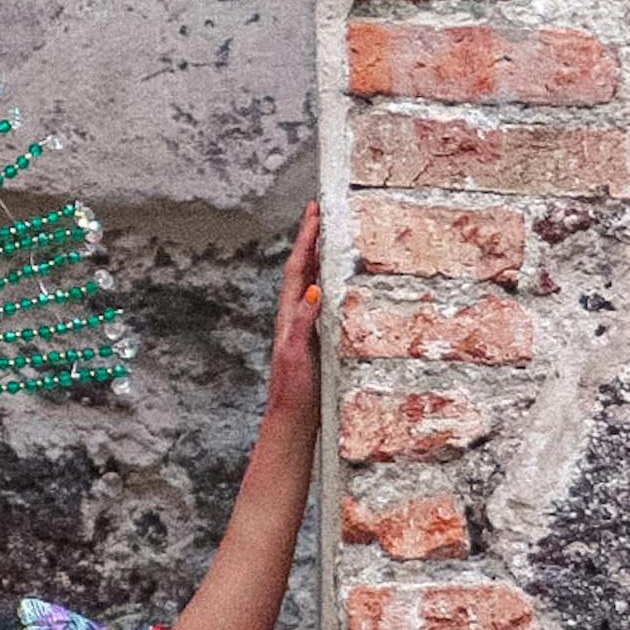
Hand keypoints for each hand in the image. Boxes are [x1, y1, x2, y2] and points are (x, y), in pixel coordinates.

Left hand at [265, 200, 321, 425]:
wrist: (292, 419)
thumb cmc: (293, 391)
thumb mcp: (296, 356)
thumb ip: (303, 324)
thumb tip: (313, 290)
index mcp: (288, 315)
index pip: (298, 269)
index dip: (306, 239)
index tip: (314, 211)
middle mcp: (295, 316)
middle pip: (304, 268)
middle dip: (311, 238)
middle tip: (321, 210)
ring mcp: (305, 325)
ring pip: (313, 282)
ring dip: (320, 256)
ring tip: (330, 233)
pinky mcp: (316, 337)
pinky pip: (323, 301)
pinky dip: (330, 282)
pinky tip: (341, 279)